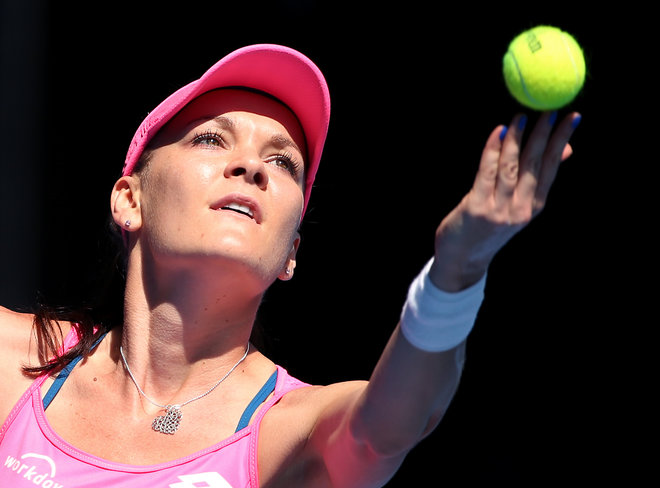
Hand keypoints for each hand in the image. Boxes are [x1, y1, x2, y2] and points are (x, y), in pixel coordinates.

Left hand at [431, 111, 580, 291]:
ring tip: (520, 117)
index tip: (572, 117)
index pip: (552, 167)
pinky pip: (486, 173)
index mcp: (533, 206)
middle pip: (535, 164)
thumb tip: (566, 149)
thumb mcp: (519, 206)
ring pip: (510, 167)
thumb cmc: (489, 227)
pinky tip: (497, 133)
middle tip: (549, 109)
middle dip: (544, 134)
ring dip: (516, 139)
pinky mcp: (478, 208)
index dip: (562, 140)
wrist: (463, 260)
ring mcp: (499, 209)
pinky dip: (492, 151)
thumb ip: (538, 179)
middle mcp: (520, 208)